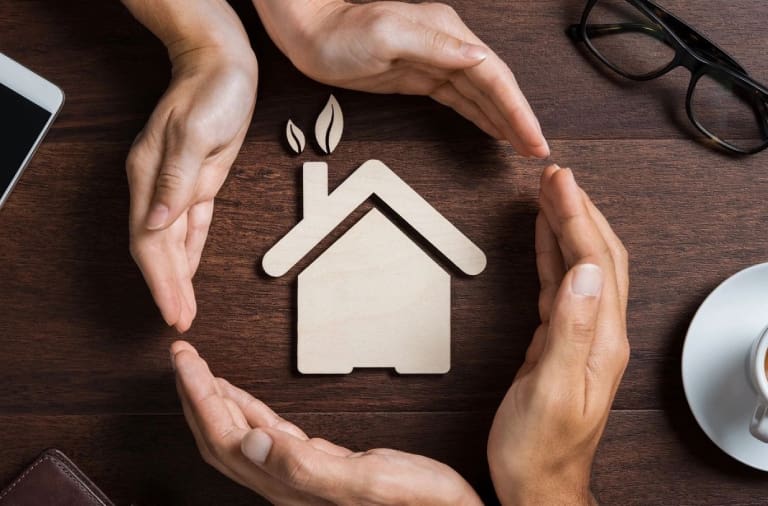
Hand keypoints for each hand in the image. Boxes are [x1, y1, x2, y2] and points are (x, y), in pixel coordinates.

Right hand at [125, 0, 257, 330]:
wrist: (222, 67)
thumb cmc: (210, 92)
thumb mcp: (195, 134)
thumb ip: (176, 180)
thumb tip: (156, 222)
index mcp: (150, 176)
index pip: (150, 241)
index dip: (160, 280)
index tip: (172, 311)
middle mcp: (158, 186)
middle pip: (158, 249)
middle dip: (168, 288)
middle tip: (180, 322)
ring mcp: (178, 186)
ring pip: (173, 242)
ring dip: (178, 277)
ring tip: (184, 308)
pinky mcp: (199, 183)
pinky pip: (192, 226)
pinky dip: (190, 252)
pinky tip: (190, 271)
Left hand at [171, 340, 481, 504]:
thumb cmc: (415, 501)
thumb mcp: (365, 480)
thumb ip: (304, 467)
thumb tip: (247, 444)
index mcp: (289, 483)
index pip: (227, 437)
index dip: (201, 399)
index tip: (186, 364)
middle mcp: (285, 480)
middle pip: (222, 436)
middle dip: (196, 394)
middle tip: (182, 358)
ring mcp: (297, 472)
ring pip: (239, 434)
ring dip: (215, 400)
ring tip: (198, 371)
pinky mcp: (315, 462)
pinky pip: (265, 432)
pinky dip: (246, 408)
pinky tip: (240, 397)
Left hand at [253, 0, 548, 157]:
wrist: (309, 32)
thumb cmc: (340, 32)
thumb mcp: (388, 33)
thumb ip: (437, 46)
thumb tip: (478, 58)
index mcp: (447, 34)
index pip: (494, 76)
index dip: (517, 109)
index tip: (533, 137)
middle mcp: (447, 46)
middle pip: (494, 87)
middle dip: (518, 119)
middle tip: (537, 149)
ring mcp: (434, 62)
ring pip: (480, 95)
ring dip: (503, 120)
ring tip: (523, 145)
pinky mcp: (419, 77)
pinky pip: (459, 99)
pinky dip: (479, 115)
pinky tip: (491, 127)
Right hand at [487, 165, 629, 504]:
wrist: (538, 483)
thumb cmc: (539, 447)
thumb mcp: (552, 390)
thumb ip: (570, 329)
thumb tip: (584, 271)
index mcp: (601, 339)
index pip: (594, 260)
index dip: (576, 216)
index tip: (558, 181)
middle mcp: (599, 333)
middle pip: (597, 255)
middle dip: (577, 209)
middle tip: (555, 176)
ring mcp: (582, 337)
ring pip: (580, 265)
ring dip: (567, 225)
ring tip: (551, 194)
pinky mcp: (561, 342)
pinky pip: (561, 285)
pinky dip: (553, 254)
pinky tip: (543, 240)